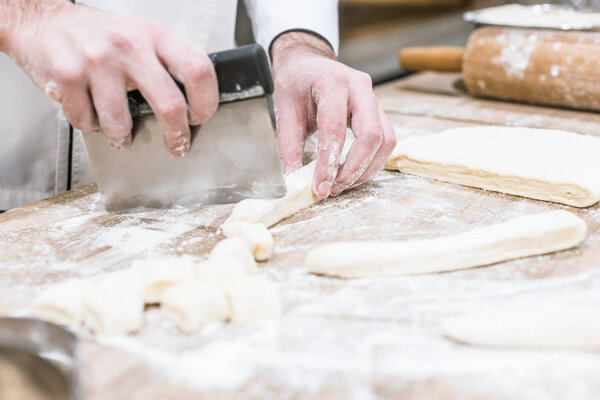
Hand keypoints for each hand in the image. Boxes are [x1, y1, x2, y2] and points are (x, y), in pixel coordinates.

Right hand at [3, 1, 217, 157]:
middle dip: (176, 136)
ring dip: (122, 136)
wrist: (43, 21)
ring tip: (119, 129)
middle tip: (176, 147)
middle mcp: (129, 46)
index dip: (206, 102)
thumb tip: (193, 107)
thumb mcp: (142, 38)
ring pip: (121, 124)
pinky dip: (91, 125)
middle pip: (170, 104)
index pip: (198, 71)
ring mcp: (97, 61)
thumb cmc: (101, 36)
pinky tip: (91, 110)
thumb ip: (167, 66)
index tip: (199, 118)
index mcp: (155, 36)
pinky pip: (87, 123)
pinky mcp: (67, 77)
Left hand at [271, 32, 395, 198]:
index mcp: (332, 81)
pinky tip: (353, 172)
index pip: (335, 129)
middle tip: (333, 188)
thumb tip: (293, 179)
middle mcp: (359, 86)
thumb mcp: (284, 112)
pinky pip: (386, 140)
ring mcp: (374, 98)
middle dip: (354, 168)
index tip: (320, 187)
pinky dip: (372, 161)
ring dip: (366, 168)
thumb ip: (288, 147)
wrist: (308, 64)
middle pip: (372, 134)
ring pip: (385, 140)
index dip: (329, 163)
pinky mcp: (379, 111)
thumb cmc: (296, 85)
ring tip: (341, 184)